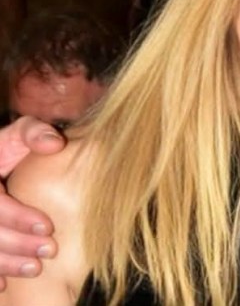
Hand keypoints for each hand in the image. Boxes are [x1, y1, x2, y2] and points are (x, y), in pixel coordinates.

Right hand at [0, 118, 63, 289]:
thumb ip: (33, 133)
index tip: (48, 226)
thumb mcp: (13, 135)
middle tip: (49, 250)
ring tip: (35, 269)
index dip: (18, 217)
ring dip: (5, 263)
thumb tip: (56, 143)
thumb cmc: (3, 150)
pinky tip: (5, 285)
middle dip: (17, 244)